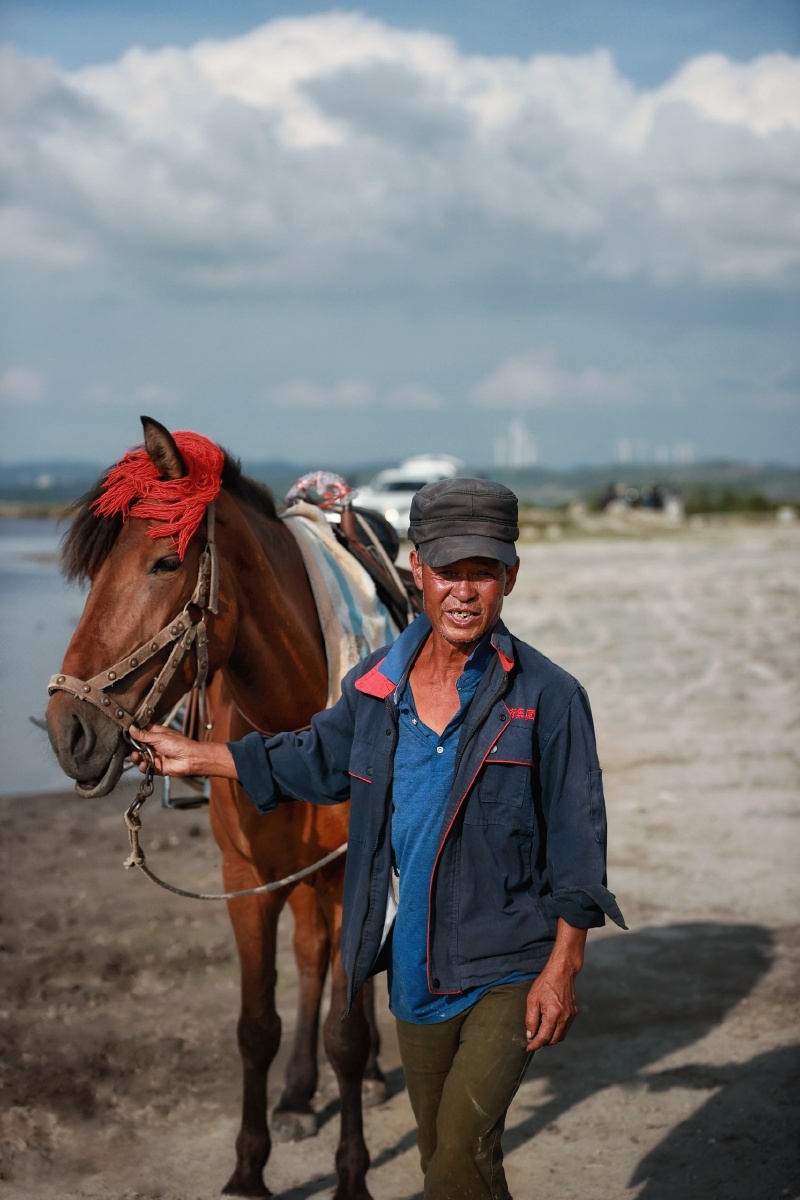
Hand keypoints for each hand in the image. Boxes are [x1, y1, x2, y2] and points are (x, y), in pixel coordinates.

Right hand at [129, 724, 199, 775]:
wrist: (190, 759)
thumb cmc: (179, 744)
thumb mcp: (159, 737)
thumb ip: (144, 735)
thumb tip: (131, 728)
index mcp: (156, 734)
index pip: (141, 733)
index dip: (133, 734)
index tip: (125, 735)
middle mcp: (154, 745)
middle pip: (138, 747)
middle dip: (133, 748)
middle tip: (132, 749)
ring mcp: (155, 756)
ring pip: (140, 758)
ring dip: (136, 758)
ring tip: (136, 757)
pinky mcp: (157, 767)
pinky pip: (146, 768)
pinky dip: (143, 767)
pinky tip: (144, 765)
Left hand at [524, 919, 585, 1052]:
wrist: (562, 972)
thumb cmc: (545, 983)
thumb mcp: (532, 1000)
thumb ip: (530, 1020)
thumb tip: (530, 1035)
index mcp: (553, 1014)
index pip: (544, 1037)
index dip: (535, 1045)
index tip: (528, 1048)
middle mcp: (564, 1018)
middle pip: (553, 1040)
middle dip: (542, 1043)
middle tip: (532, 1040)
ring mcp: (571, 1016)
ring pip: (560, 1036)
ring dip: (549, 1038)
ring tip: (539, 1032)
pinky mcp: (573, 1014)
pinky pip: (565, 1029)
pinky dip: (556, 1031)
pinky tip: (549, 1025)